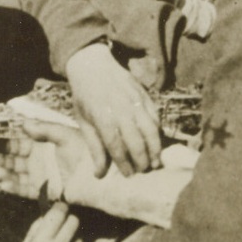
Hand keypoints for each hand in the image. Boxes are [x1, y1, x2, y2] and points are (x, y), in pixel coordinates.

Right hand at [0, 120, 93, 203]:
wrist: (103, 176)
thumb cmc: (87, 152)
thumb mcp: (66, 135)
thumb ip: (45, 130)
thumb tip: (23, 124)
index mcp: (44, 146)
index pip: (21, 145)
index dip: (7, 146)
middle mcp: (41, 162)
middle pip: (16, 161)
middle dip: (3, 160)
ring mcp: (43, 177)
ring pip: (19, 176)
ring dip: (6, 174)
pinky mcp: (47, 191)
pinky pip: (27, 190)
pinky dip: (15, 188)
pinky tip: (4, 184)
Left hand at [64, 42, 161, 176]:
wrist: (93, 66)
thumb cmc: (85, 98)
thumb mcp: (83, 122)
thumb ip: (94, 148)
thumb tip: (99, 175)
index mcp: (102, 116)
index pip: (116, 145)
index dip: (123, 162)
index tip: (128, 175)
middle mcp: (120, 108)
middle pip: (136, 139)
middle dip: (142, 159)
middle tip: (144, 171)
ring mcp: (135, 100)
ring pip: (151, 129)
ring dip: (155, 148)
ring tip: (156, 162)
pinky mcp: (144, 95)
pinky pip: (155, 117)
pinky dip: (158, 132)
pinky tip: (157, 143)